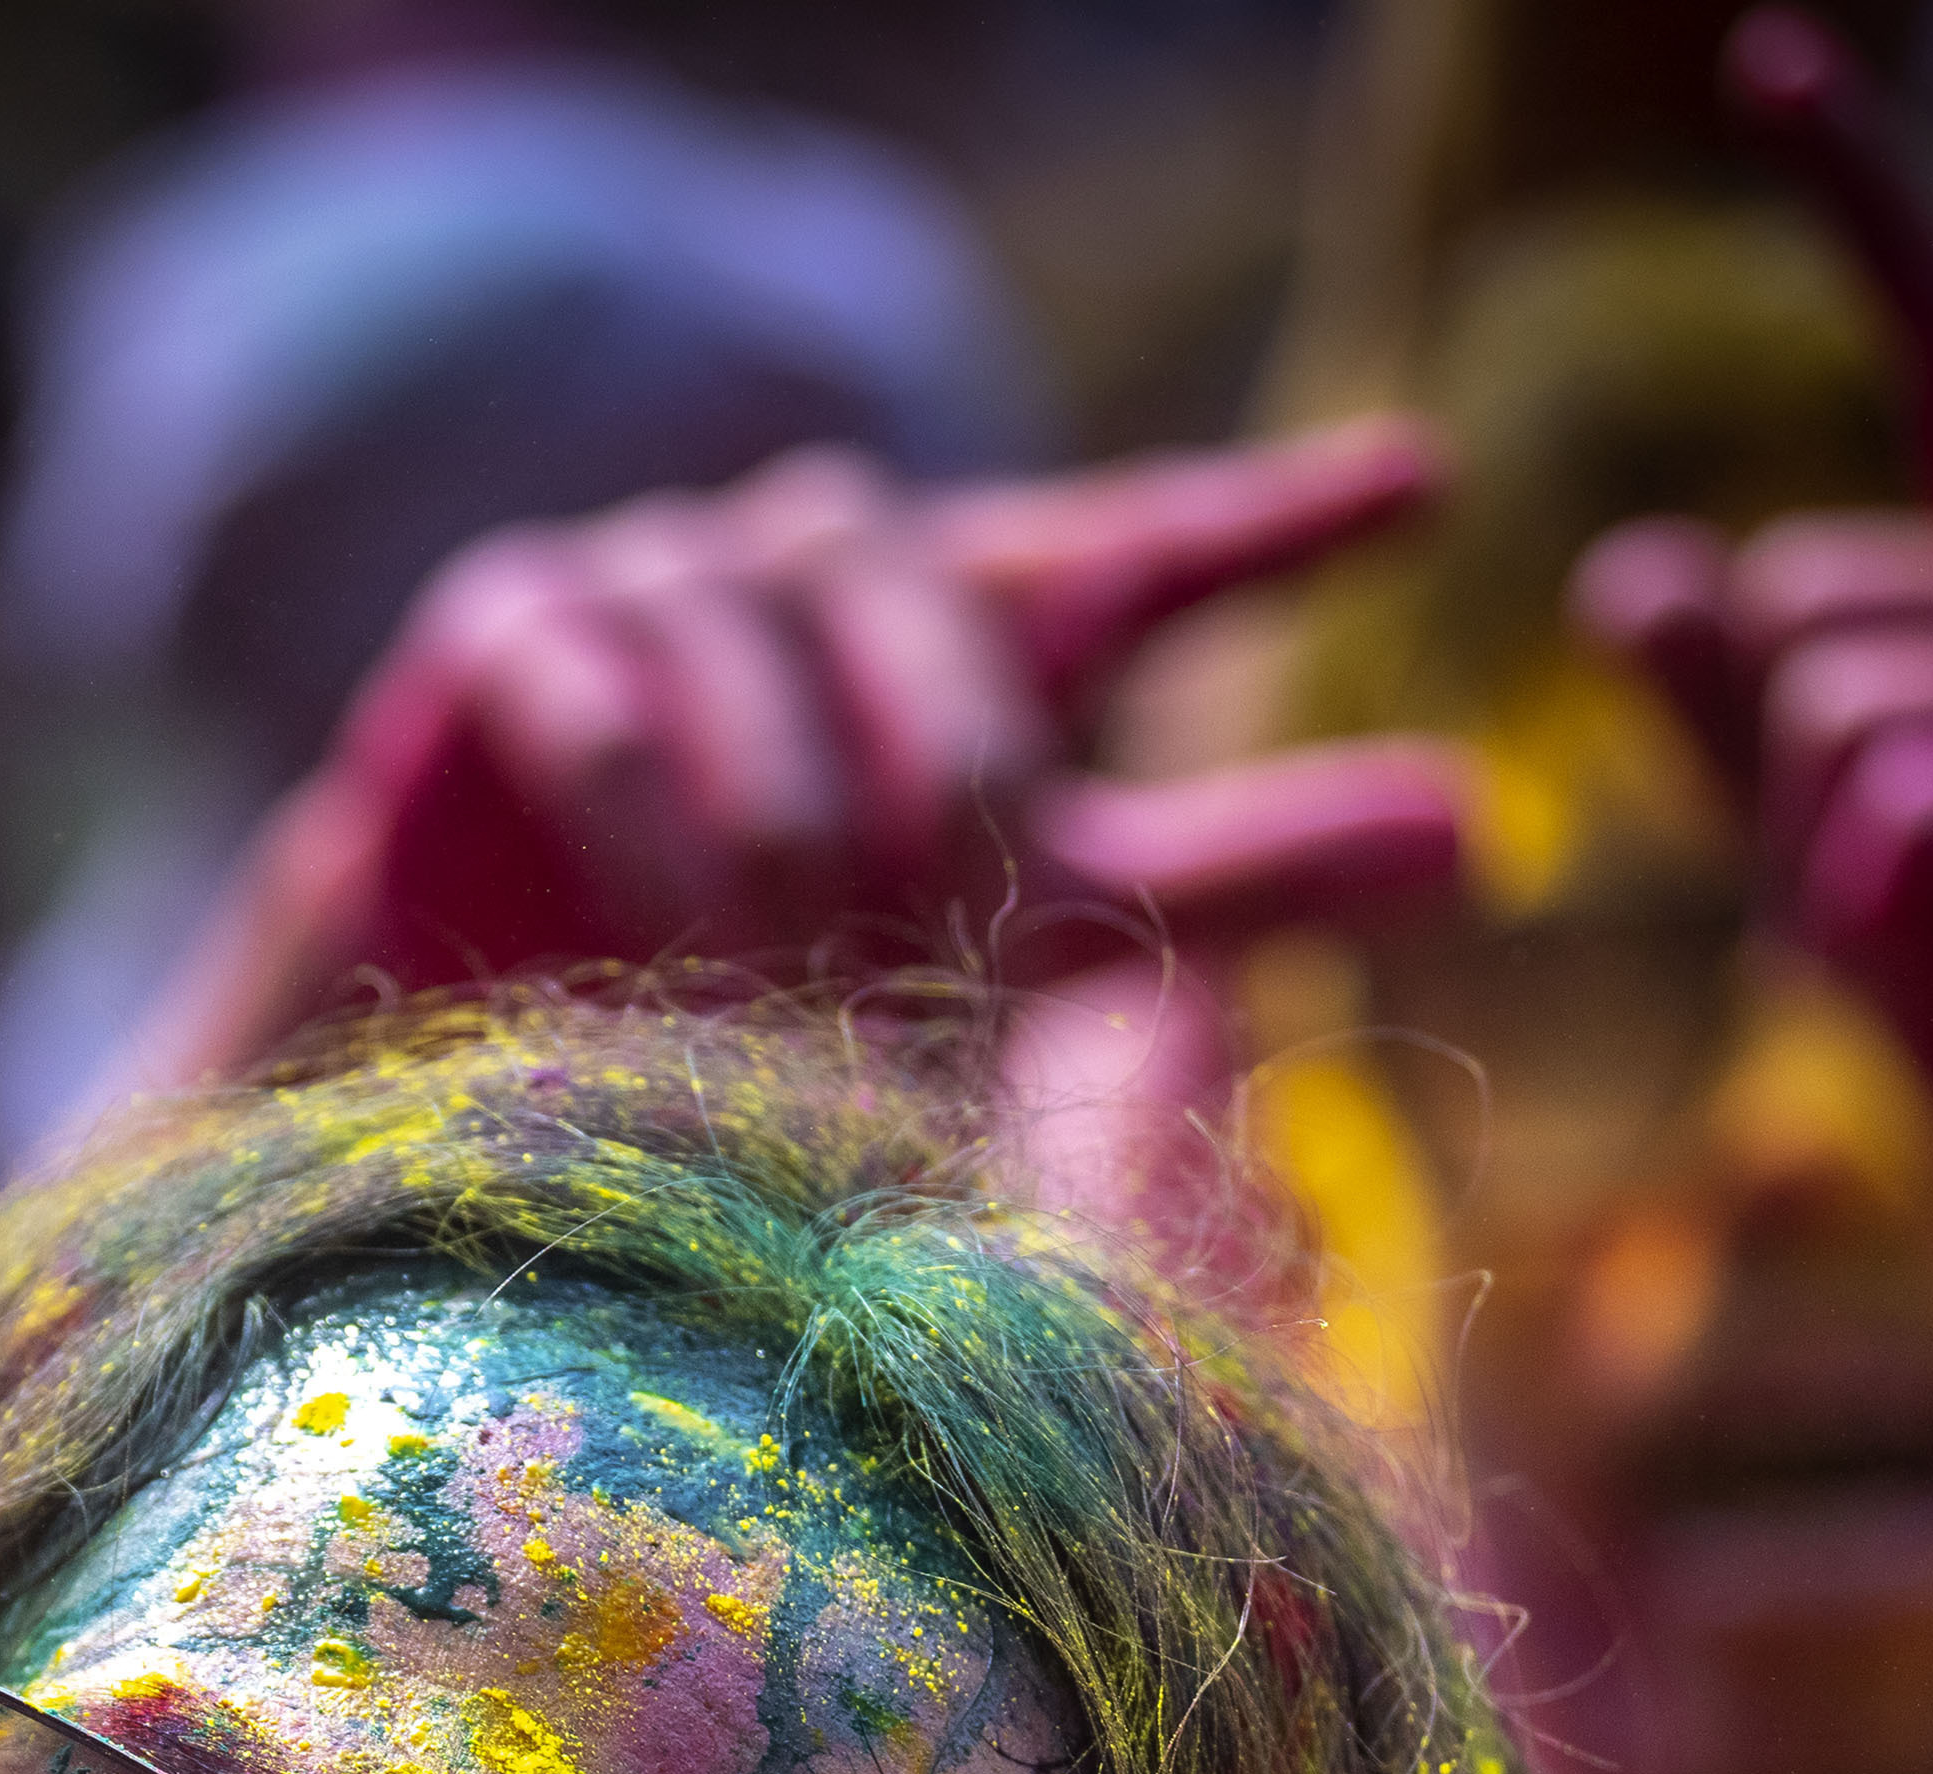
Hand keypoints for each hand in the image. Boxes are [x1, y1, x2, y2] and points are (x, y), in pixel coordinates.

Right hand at [113, 429, 1470, 1100]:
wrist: (449, 1125)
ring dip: (796, 797)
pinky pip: (604, 668)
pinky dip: (636, 788)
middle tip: (943, 906)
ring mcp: (668, 591)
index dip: (1275, 519)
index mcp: (975, 685)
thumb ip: (1224, 901)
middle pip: (969, 592)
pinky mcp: (504, 629)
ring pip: (789, 607)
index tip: (1425, 488)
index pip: (1148, 564)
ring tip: (772, 953)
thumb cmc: (741, 1071)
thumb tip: (1482, 825)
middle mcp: (840, 603)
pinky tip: (635, 892)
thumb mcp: (1013, 994)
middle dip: (969, 759)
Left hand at [1573, 10, 1932, 1623]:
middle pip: (1797, 618)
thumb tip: (1635, 570)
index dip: (1878, 204)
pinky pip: (1906, 822)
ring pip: (1834, 729)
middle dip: (1788, 812)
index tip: (1778, 53)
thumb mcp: (1851, 887)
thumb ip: (1743, 734)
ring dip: (1845, 892)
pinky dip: (1905, 939)